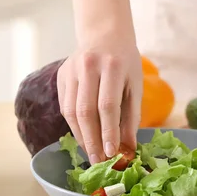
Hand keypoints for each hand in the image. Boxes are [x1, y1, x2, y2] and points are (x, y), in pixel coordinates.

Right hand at [57, 39, 142, 164]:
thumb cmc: (126, 63)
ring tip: (91, 154)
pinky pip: (65, 106)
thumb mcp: (135, 85)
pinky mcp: (61, 76)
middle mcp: (89, 66)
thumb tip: (128, 148)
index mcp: (113, 67)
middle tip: (99, 161)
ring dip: (81, 136)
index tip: (111, 153)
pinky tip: (84, 137)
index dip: (108, 131)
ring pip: (71, 111)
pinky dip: (74, 126)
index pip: (108, 105)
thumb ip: (132, 116)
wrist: (105, 34)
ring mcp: (71, 70)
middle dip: (92, 139)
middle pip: (85, 110)